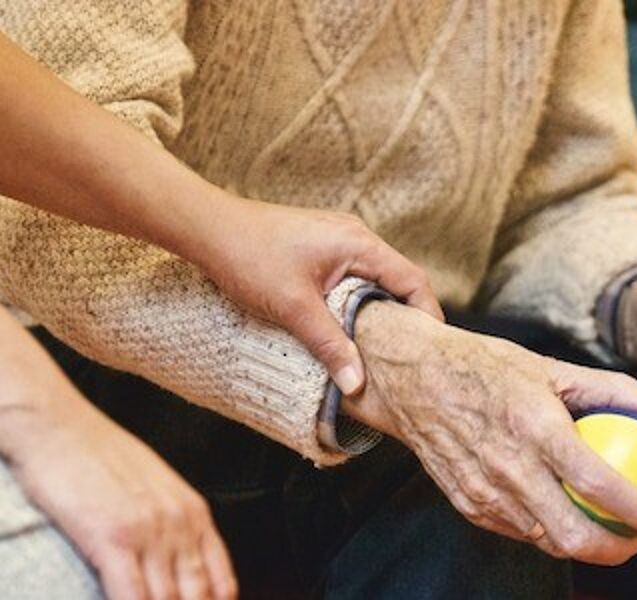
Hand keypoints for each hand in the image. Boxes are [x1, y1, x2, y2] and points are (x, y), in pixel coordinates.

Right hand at [7, 405, 236, 599]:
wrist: (55, 425)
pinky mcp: (112, 538)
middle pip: (197, 599)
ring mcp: (148, 532)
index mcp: (193, 514)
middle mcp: (179, 525)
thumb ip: (171, 523)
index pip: (220, 585)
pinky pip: (130, 596)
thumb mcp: (153, 485)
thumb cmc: (95, 454)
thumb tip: (176, 562)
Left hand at [194, 200, 442, 395]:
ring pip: (373, 281)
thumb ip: (330, 345)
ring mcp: (337, 240)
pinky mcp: (319, 248)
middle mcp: (355, 237)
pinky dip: (356, 303)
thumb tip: (357, 384)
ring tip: (379, 350)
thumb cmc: (248, 257)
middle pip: (398, 281)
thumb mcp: (293, 308)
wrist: (207, 228)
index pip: (413, 281)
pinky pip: (352, 277)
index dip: (427, 316)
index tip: (429, 351)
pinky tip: (346, 328)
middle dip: (405, 319)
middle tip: (407, 358)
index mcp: (359, 244)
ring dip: (378, 312)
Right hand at [343, 302, 636, 564]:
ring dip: (587, 546)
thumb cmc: (486, 367)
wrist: (412, 379)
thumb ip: (616, 390)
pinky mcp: (469, 505)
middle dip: (619, 550)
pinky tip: (568, 517)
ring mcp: (485, 492)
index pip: (598, 483)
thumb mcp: (552, 367)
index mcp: (535, 427)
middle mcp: (509, 467)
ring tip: (613, 531)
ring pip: (547, 541)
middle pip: (573, 535)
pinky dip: (550, 531)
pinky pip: (520, 532)